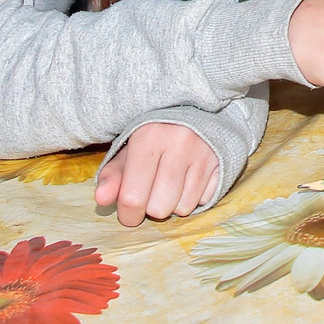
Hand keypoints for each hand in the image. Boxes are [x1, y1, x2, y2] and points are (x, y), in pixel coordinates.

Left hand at [94, 122, 220, 224]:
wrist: (196, 109)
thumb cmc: (155, 134)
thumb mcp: (128, 149)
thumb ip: (112, 175)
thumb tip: (101, 199)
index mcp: (147, 138)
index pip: (132, 198)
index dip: (127, 214)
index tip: (129, 211)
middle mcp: (178, 144)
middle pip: (159, 208)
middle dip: (152, 208)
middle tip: (152, 191)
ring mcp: (203, 154)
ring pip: (183, 208)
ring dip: (174, 203)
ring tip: (171, 183)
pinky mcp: (222, 162)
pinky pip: (204, 201)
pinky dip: (194, 197)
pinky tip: (189, 179)